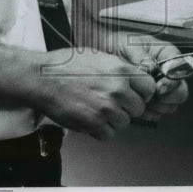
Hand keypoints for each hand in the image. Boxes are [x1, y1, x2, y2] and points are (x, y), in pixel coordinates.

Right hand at [37, 48, 155, 139]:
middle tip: (112, 103)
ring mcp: (107, 108)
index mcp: (121, 70)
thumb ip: (120, 69)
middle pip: (139, 107)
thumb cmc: (67, 65)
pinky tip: (90, 118)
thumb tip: (135, 79)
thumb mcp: (100, 57)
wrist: (43, 78)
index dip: (141, 92)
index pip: (149, 87)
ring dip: (114, 119)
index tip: (133, 94)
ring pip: (125, 122)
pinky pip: (109, 134)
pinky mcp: (94, 124)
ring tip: (97, 109)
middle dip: (128, 107)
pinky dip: (101, 130)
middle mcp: (118, 89)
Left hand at [114, 37, 189, 123]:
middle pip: (181, 90)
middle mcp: (167, 72)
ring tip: (142, 99)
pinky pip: (158, 113)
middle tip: (153, 96)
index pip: (182, 67)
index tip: (159, 86)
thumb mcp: (129, 45)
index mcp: (166, 54)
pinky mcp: (151, 101)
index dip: (173, 79)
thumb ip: (142, 56)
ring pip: (171, 104)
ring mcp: (160, 88)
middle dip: (169, 96)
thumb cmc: (117, 45)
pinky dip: (149, 113)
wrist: (102, 56)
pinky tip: (137, 104)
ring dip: (158, 106)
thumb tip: (152, 69)